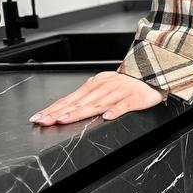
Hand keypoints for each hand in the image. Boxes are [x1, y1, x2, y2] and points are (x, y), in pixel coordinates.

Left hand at [29, 71, 166, 125]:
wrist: (154, 71)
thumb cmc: (127, 84)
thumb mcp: (104, 87)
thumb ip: (87, 98)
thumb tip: (65, 110)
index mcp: (94, 85)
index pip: (69, 98)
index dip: (53, 108)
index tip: (38, 117)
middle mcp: (103, 87)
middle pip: (79, 102)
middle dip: (60, 112)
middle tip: (44, 120)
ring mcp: (119, 92)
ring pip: (97, 103)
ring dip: (80, 111)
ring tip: (65, 120)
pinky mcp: (135, 97)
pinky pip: (125, 105)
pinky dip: (116, 110)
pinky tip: (107, 117)